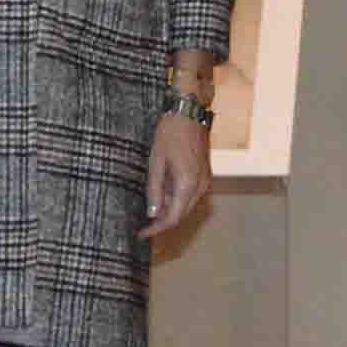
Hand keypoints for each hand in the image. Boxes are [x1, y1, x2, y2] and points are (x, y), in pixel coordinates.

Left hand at [144, 112, 209, 237]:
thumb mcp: (156, 161)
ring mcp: (205, 180)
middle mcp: (200, 186)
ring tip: (149, 211)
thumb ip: (155, 189)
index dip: (156, 229)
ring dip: (169, 211)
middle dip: (162, 223)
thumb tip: (152, 214)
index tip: (141, 234)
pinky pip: (190, 195)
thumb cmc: (170, 132)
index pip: (173, 218)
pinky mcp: (204, 174)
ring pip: (186, 206)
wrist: (189, 112)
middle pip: (181, 215)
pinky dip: (176, 200)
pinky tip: (162, 195)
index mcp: (187, 184)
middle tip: (143, 226)